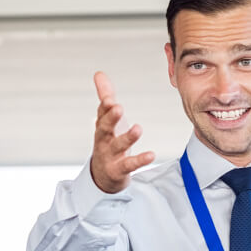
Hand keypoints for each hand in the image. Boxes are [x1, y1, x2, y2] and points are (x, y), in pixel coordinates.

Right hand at [89, 71, 154, 192]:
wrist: (103, 176)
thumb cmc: (108, 142)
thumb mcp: (106, 120)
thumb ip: (105, 97)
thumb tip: (99, 73)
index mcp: (102, 127)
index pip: (101, 114)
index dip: (105, 107)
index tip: (109, 99)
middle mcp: (104, 141)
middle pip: (104, 129)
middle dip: (110, 118)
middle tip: (118, 107)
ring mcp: (111, 156)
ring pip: (118, 146)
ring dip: (127, 137)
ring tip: (138, 128)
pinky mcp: (119, 170)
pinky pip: (130, 165)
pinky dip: (140, 160)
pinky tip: (151, 155)